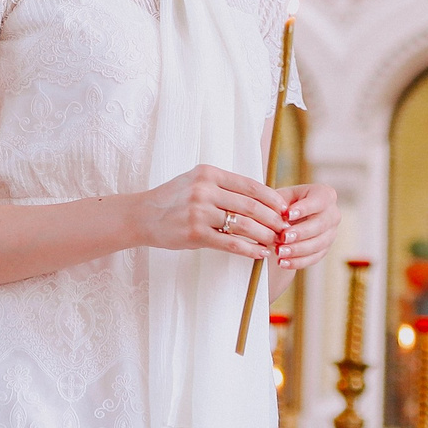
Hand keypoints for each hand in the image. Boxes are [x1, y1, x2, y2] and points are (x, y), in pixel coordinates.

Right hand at [132, 165, 287, 259]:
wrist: (142, 216)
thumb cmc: (173, 200)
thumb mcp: (196, 182)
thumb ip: (223, 186)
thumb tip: (259, 197)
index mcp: (209, 173)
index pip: (249, 185)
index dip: (271, 197)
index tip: (285, 208)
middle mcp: (205, 190)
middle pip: (250, 205)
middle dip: (273, 218)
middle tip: (285, 228)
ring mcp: (199, 212)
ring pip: (243, 225)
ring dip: (264, 235)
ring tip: (275, 242)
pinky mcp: (195, 233)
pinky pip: (230, 243)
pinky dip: (249, 249)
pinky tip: (259, 253)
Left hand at [272, 183, 338, 271]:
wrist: (287, 219)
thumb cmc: (284, 203)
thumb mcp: (281, 197)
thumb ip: (279, 204)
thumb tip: (280, 215)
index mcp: (325, 194)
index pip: (319, 200)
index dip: (304, 208)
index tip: (288, 214)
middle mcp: (333, 214)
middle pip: (320, 225)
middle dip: (300, 232)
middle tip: (282, 237)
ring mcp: (331, 233)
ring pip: (318, 244)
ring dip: (298, 250)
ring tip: (279, 252)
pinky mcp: (325, 249)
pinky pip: (314, 258)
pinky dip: (298, 262)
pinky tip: (283, 262)